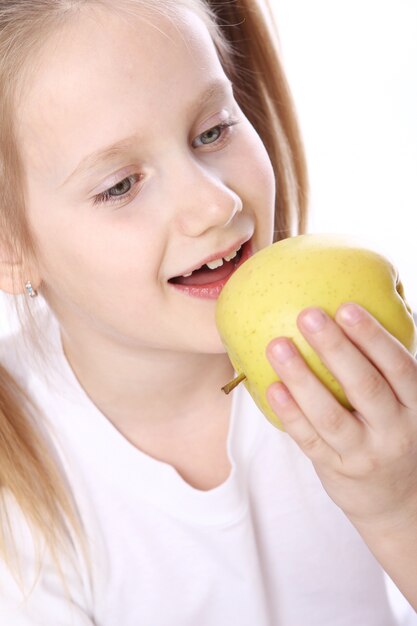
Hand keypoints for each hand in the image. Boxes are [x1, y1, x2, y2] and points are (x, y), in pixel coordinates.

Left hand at [265, 303, 416, 528]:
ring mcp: (365, 454)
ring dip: (302, 378)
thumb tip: (341, 316)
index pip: (399, 367)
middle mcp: (395, 431)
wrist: (398, 503)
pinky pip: (310, 440)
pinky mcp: (337, 470)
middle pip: (364, 386)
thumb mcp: (403, 405)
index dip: (373, 337)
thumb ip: (381, 371)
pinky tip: (273, 388)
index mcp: (416, 406)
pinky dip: (291, 414)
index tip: (346, 307)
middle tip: (308, 315)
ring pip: (331, 415)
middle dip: (335, 348)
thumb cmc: (392, 434)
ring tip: (277, 346)